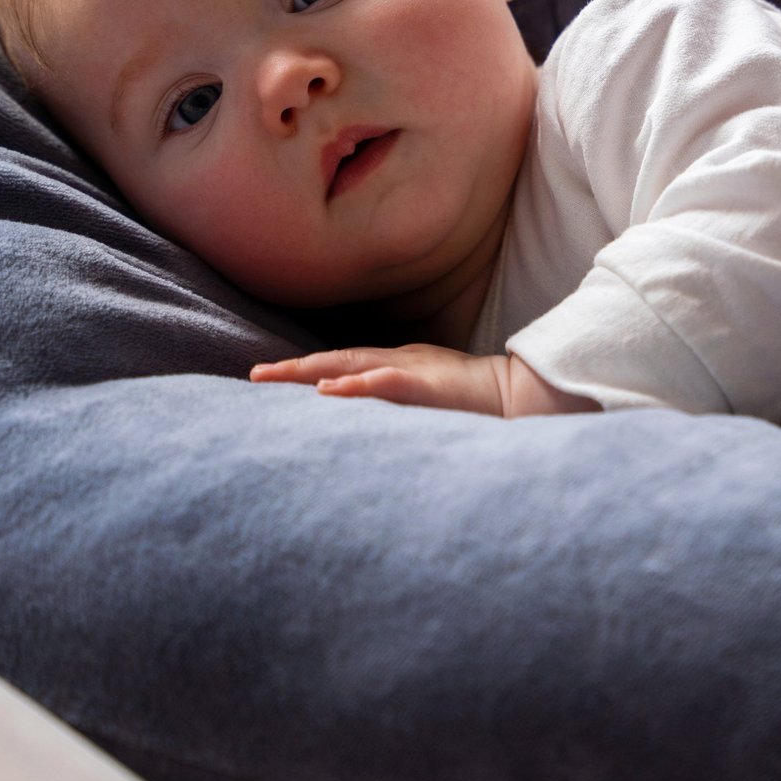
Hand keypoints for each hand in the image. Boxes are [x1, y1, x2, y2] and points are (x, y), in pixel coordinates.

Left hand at [251, 346, 598, 417]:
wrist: (527, 398)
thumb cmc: (484, 407)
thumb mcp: (435, 405)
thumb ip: (407, 407)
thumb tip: (376, 422)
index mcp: (401, 367)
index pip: (345, 365)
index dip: (308, 370)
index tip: (272, 379)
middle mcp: (400, 362)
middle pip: (336, 359)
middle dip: (293, 368)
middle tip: (253, 376)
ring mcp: (414, 369)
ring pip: (350, 364)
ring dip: (310, 370)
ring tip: (273, 376)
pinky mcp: (428, 384)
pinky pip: (385, 382)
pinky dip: (355, 383)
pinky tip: (328, 390)